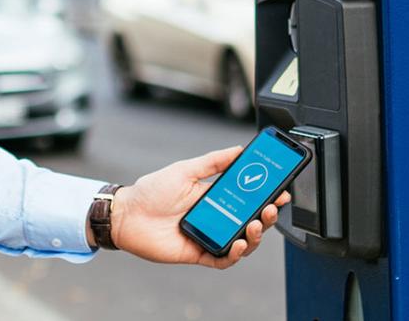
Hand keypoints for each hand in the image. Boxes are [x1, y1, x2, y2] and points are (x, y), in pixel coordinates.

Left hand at [106, 145, 290, 269]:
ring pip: (243, 241)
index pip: (249, 197)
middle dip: (267, 215)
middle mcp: (216, 218)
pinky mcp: (199, 254)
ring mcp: (210, 236)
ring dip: (255, 235)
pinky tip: (240, 244)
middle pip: (251, 220)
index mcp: (215, 197)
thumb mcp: (186, 170)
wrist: (127, 214)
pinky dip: (235, 254)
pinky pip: (223, 259)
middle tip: (272, 206)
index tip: (281, 189)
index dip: (267, 195)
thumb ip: (213, 161)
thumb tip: (239, 149)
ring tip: (255, 224)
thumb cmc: (152, 191)